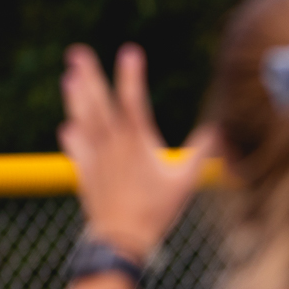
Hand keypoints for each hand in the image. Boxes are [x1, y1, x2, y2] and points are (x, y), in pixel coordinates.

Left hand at [58, 44, 214, 259]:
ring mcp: (94, 156)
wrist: (121, 236)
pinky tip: (69, 126)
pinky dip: (72, 134)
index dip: (131, 74)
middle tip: (77, 52)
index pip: (133, 99)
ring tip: (69, 76)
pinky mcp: (84, 171)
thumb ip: (201, 153)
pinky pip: (74, 147)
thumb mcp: (186, 181)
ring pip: (81, 118)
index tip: (131, 51)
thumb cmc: (158, 209)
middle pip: (97, 102)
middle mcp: (111, 143)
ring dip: (74, 96)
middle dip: (89, 75)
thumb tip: (219, 131)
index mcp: (136, 142)